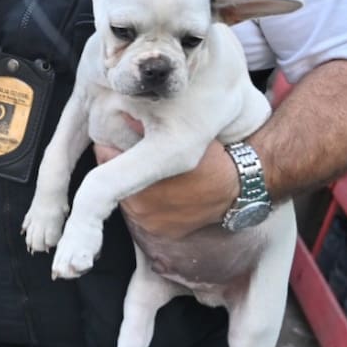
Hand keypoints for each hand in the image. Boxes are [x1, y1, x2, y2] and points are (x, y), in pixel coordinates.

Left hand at [93, 140, 238, 239]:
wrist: (241, 187)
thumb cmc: (213, 158)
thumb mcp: (182, 136)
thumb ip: (148, 126)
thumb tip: (122, 115)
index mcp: (141, 183)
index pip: (105, 157)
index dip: (111, 143)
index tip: (120, 135)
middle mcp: (140, 208)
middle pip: (114, 179)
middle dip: (121, 165)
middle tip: (137, 151)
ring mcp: (150, 223)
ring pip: (128, 196)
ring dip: (134, 183)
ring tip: (153, 169)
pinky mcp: (161, 232)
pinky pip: (144, 211)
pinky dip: (149, 200)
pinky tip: (164, 188)